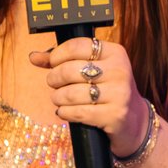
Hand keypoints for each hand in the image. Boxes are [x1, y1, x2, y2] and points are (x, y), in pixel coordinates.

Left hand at [31, 37, 150, 154]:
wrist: (134, 121)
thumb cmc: (107, 91)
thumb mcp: (93, 70)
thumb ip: (63, 61)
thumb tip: (34, 57)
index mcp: (115, 53)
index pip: (77, 46)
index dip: (57, 55)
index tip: (53, 64)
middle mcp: (119, 70)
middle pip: (69, 70)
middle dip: (54, 79)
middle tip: (55, 85)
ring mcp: (119, 93)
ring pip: (70, 93)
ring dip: (58, 98)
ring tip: (60, 100)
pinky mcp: (115, 115)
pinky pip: (77, 112)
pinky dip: (65, 113)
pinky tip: (65, 112)